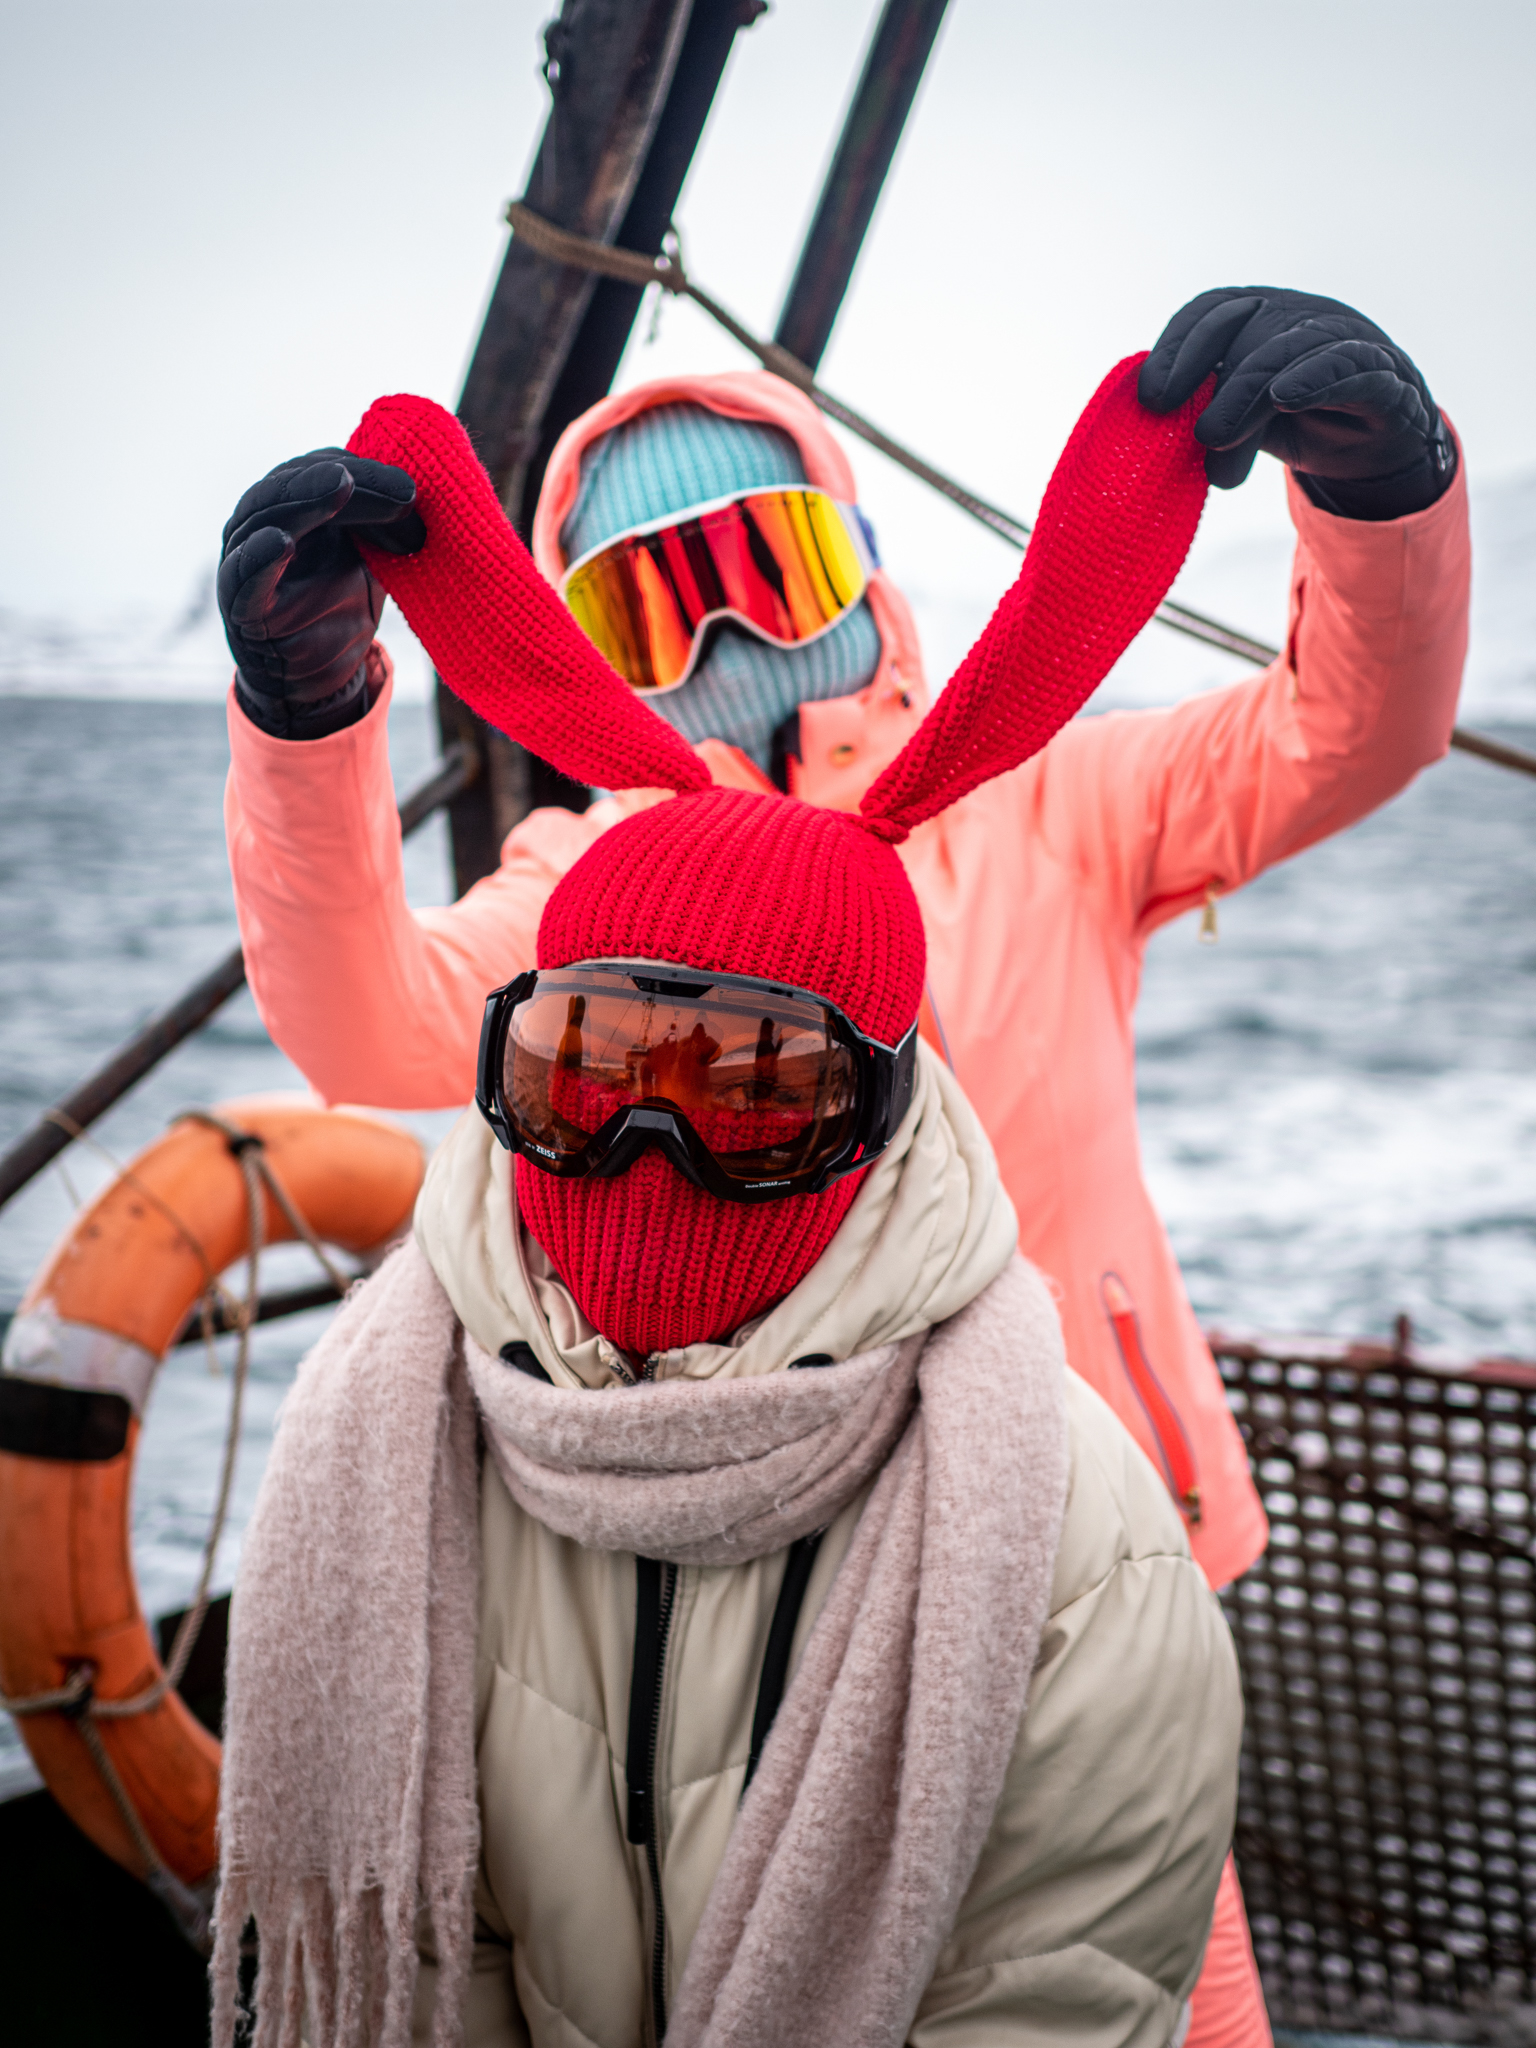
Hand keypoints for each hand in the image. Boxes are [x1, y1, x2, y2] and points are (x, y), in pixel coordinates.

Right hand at [219, 451, 425, 738]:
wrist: (318, 673)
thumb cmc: (340, 604)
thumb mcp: (371, 557)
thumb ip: (385, 524)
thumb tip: (418, 496)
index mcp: (293, 503)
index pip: (324, 469)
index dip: (368, 474)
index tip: (412, 492)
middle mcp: (259, 523)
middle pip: (293, 484)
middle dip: (347, 479)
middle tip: (395, 487)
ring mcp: (245, 561)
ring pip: (262, 517)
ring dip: (305, 499)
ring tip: (340, 486)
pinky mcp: (242, 608)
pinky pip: (242, 578)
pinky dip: (259, 558)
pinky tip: (280, 542)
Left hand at [1138, 287, 1454, 517]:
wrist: (1377, 448)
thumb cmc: (1301, 424)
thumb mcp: (1244, 425)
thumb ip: (1209, 420)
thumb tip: (1158, 441)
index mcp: (1260, 319)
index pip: (1212, 311)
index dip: (1178, 347)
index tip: (1152, 398)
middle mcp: (1299, 316)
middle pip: (1245, 330)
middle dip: (1211, 381)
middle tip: (1196, 436)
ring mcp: (1342, 338)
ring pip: (1287, 349)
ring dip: (1247, 395)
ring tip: (1218, 440)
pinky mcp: (1382, 373)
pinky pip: (1350, 364)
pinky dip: (1316, 377)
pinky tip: (1286, 396)